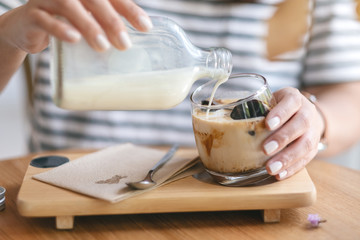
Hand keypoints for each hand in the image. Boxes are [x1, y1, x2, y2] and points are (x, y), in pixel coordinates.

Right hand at [2, 0, 151, 52]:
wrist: (27, 27)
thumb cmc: (65, 24)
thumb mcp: (88, 21)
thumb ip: (106, 25)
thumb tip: (132, 41)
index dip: (130, 9)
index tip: (146, 27)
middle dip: (112, 21)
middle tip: (125, 44)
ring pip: (69, 6)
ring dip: (88, 26)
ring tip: (103, 46)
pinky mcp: (32, 14)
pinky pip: (45, 19)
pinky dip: (61, 28)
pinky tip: (74, 39)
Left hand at [263, 87, 323, 179]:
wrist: (303, 114)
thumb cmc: (278, 108)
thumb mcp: (269, 101)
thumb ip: (254, 107)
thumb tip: (228, 114)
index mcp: (294, 98)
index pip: (291, 102)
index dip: (281, 113)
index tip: (268, 124)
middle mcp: (307, 112)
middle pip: (301, 124)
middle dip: (283, 138)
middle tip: (265, 149)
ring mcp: (313, 131)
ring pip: (306, 144)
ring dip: (287, 158)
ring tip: (270, 168)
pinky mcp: (313, 148)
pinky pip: (306, 159)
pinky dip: (292, 168)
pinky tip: (279, 175)